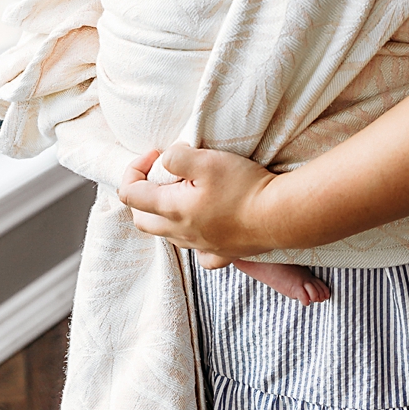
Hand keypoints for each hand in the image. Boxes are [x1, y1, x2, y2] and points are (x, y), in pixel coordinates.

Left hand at [115, 144, 282, 260]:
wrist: (279, 215)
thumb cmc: (244, 187)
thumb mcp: (207, 160)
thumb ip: (177, 157)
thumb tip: (166, 158)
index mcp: (171, 208)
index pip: (130, 194)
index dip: (134, 170)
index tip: (155, 155)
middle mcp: (180, 232)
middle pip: (142, 219)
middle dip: (142, 197)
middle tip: (161, 177)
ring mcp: (201, 245)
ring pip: (168, 236)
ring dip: (166, 216)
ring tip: (185, 196)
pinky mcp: (223, 253)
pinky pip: (200, 254)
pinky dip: (195, 241)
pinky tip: (206, 229)